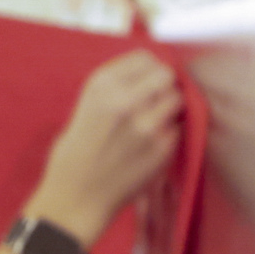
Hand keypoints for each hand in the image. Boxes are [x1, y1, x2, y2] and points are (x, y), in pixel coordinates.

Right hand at [24, 50, 183, 238]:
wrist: (76, 196)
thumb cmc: (77, 152)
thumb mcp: (86, 106)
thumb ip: (116, 87)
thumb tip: (150, 74)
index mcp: (102, 85)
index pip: (145, 58)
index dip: (150, 69)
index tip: (149, 79)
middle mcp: (125, 99)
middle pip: (166, 74)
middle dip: (164, 85)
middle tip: (157, 99)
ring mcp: (146, 124)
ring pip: (177, 99)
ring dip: (169, 108)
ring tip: (155, 121)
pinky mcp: (161, 148)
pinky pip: (177, 129)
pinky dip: (169, 134)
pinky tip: (151, 145)